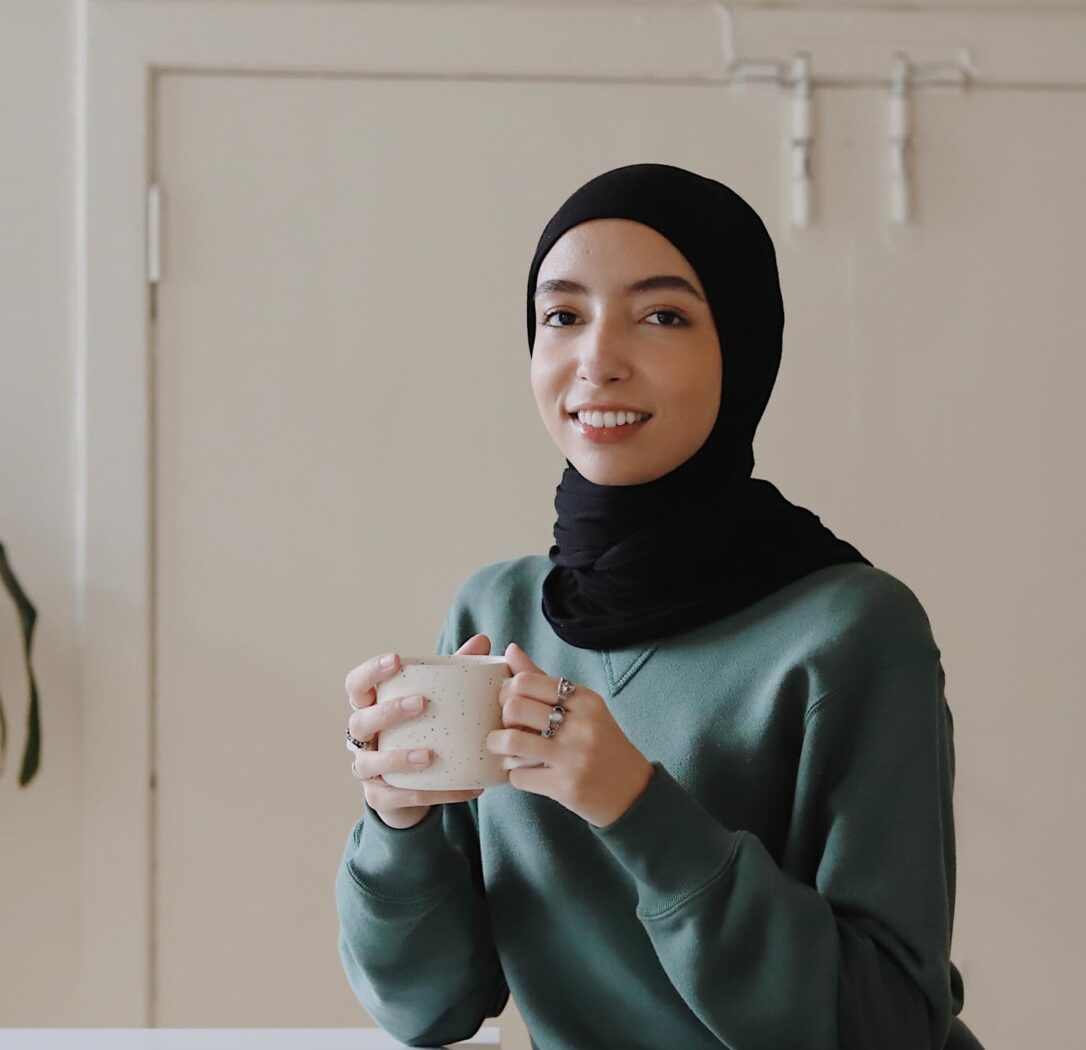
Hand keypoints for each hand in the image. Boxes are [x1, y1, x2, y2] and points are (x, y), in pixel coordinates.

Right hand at [345, 635, 491, 828]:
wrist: (410, 786)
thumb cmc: (419, 730)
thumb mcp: (435, 700)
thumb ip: (454, 671)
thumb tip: (484, 641)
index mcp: (370, 706)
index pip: (357, 684)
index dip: (371, 671)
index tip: (397, 660)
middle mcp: (362, 737)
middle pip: (360, 721)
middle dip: (388, 711)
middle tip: (421, 703)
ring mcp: (366, 768)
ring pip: (371, 763)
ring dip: (398, 757)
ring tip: (429, 756)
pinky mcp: (379, 797)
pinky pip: (400, 796)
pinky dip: (432, 794)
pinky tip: (465, 789)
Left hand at [484, 642, 654, 827]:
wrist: (632, 791)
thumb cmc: (601, 743)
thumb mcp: (581, 707)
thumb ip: (543, 680)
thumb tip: (511, 649)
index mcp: (585, 699)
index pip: (526, 681)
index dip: (507, 691)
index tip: (508, 702)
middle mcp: (581, 724)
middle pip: (515, 707)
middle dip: (502, 718)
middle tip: (507, 726)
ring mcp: (574, 756)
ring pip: (512, 741)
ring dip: (498, 745)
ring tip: (502, 747)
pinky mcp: (566, 786)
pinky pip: (519, 776)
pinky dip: (513, 774)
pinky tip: (522, 770)